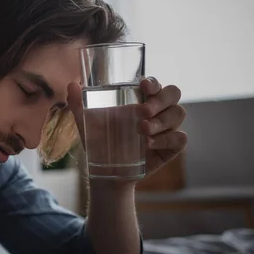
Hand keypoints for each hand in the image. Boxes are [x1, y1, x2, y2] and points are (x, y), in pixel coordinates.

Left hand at [67, 77, 186, 177]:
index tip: (143, 85)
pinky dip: (167, 139)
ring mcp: (166, 128)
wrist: (106, 172)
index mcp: (140, 99)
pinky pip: (180, 138)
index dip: (153, 82)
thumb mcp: (86, 123)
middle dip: (160, 100)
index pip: (154, 84)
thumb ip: (78, 103)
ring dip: (161, 121)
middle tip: (141, 111)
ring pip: (178, 113)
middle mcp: (157, 110)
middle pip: (173, 94)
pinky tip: (149, 144)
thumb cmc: (99, 142)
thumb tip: (72, 84)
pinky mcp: (172, 147)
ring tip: (141, 130)